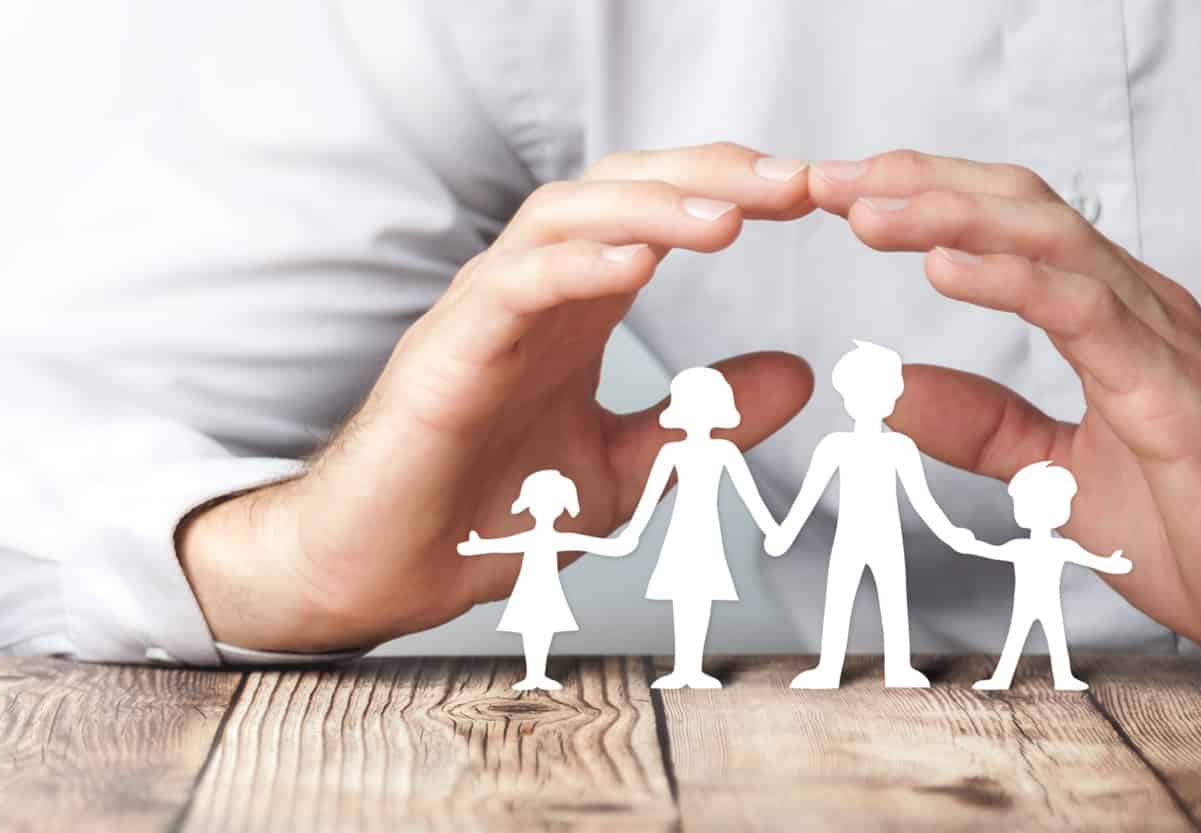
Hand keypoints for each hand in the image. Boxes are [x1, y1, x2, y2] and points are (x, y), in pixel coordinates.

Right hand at [179, 143, 819, 652]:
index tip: (815, 198)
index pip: (656, 210)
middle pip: (619, 186)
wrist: (385, 572)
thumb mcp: (626, 470)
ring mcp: (484, 313)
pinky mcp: (446, 353)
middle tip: (795, 184)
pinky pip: (513, 284)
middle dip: (709, 175)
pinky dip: (575, 265)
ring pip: (563, 215)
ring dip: (651, 207)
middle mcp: (531, 290)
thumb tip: (799, 374)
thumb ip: (703, 422)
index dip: (732, 191)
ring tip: (728, 217)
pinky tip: (635, 266)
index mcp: (575, 306)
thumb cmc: (481, 516)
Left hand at [810, 150, 1200, 686]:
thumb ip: (983, 425)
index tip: (839, 190)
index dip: (927, 196)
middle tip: (830, 179)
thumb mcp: (1056, 473)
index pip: (1012, 224)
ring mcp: (1167, 348)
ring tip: (871, 211)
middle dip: (922, 186)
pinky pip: (1091, 318)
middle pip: (1024, 210)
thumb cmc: (1200, 527)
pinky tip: (944, 268)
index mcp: (1112, 318)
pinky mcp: (1182, 401)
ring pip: (1054, 245)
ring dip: (953, 219)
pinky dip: (1013, 283)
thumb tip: (888, 389)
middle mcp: (1142, 310)